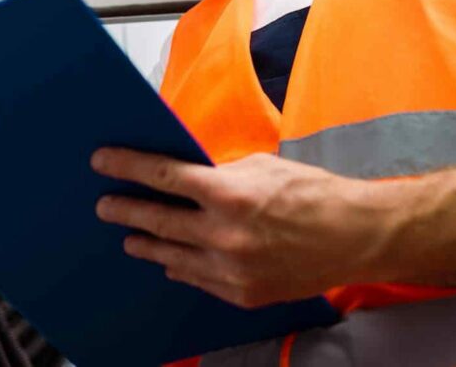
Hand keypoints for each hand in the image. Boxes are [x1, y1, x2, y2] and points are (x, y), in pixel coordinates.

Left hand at [91, 148, 382, 307]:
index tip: (102, 162)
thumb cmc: (310, 191)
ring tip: (129, 237)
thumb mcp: (261, 166)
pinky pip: (198, 279)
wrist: (353, 236)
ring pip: (172, 256)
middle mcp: (223, 233)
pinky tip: (168, 262)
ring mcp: (231, 268)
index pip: (163, 176)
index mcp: (228, 192)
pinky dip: (180, 268)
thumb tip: (190, 179)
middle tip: (104, 205)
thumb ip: (220, 174)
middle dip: (126, 210)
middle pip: (159, 220)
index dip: (127, 167)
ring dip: (146, 244)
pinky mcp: (242, 293)